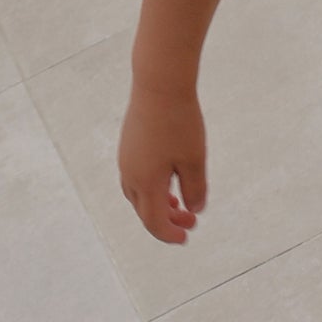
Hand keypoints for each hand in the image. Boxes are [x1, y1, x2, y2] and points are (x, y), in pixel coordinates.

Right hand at [118, 79, 207, 244]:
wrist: (159, 83)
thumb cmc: (179, 121)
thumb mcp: (195, 158)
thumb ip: (195, 189)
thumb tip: (194, 209)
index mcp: (146, 183)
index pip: (154, 222)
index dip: (169, 234)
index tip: (186, 237)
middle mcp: (130, 175)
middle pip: (144, 211)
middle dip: (167, 221)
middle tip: (191, 222)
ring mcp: (126, 159)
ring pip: (138, 195)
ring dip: (158, 204)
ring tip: (178, 204)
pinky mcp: (128, 145)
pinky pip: (136, 178)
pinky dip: (151, 188)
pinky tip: (168, 179)